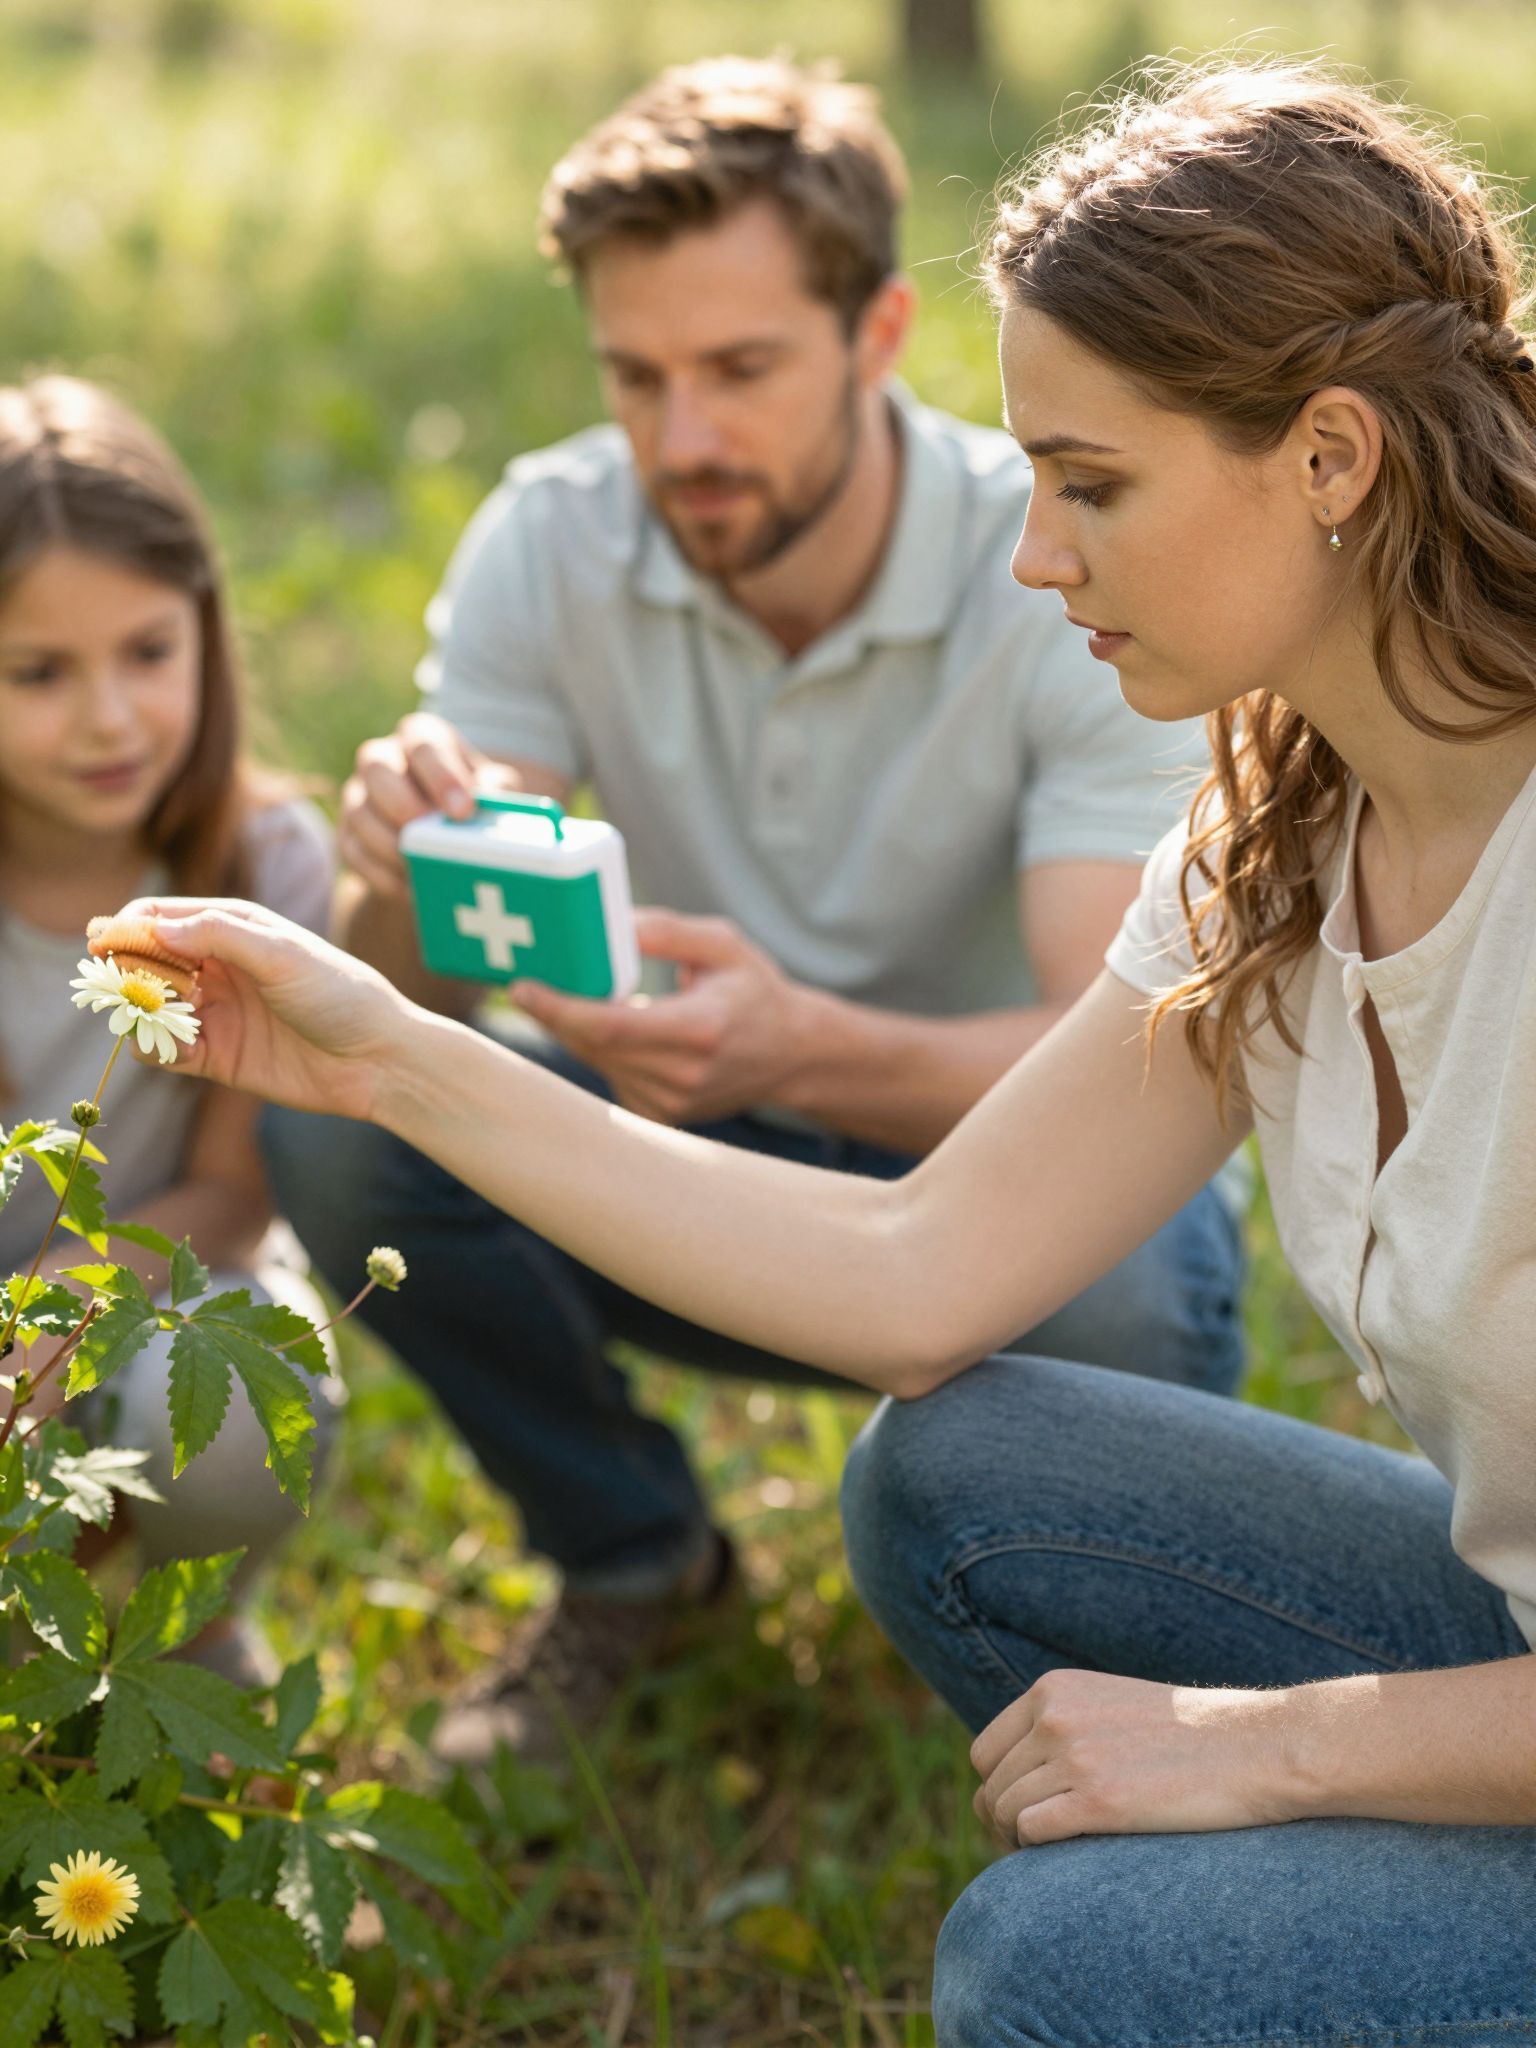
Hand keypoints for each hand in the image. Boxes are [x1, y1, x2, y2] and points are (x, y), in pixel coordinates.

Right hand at [122, 897, 415, 1120]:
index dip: (126, 926)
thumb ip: (218, 936)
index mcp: (233, 928)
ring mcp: (216, 1011)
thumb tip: (154, 927)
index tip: (102, 943)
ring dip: (137, 1012)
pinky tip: (177, 1050)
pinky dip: (157, 1049)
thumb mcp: (281, 955)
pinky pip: (167, 1051)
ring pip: (150, 1007)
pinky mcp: (218, 1057)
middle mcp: (217, 966)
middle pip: (146, 963)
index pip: (161, 917)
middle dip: (123, 973)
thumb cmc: (340, 994)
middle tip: (117, 988)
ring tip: (151, 1019)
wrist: (379, 1059)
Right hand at [338, 711, 521, 897]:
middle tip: (433, 838)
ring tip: (426, 869)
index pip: (423, 745)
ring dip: (393, 845)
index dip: (442, 776)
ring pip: (361, 813)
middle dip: (406, 805)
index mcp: (421, 736)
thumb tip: (492, 802)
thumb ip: (495, 789)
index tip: (463, 810)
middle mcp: (382, 757)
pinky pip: (353, 852)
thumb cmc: (471, 801)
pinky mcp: (347, 834)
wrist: (440, 836)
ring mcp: (358, 794)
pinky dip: (382, 874)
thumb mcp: (492, 789)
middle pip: (377, 768)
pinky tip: (410, 889)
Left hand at [511, 909, 811, 1124]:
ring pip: (596, 1061)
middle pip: (592, 1044)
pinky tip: (626, 1031)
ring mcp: (670, 1104)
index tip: (521, 987)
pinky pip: (609, 1076)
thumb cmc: (754, 992)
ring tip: (584, 996)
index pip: (610, 1026)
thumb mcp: (723, 944)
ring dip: (579, 1029)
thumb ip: (668, 932)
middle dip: (556, 1011)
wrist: (791, 1056)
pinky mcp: (659, 1118)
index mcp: (700, 1030)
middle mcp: (683, 1076)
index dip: (559, 1008)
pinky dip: (603, 1050)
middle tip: (529, 979)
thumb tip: (612, 925)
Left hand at [971, 1667, 1299, 1847]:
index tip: (1022, 1820)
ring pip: (1005, 1814)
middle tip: (1036, 1852)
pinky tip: (1072, 1857)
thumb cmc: (1193, 1736)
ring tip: (1056, 1859)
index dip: (998, 1793)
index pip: (985, 1752)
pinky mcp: (1098, 1800)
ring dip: (1021, 1845)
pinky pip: (1031, 1834)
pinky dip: (1040, 1855)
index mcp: (1053, 1690)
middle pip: (990, 1788)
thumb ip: (1066, 1726)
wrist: (1258, 1746)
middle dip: (1004, 1825)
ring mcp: (1074, 1756)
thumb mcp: (1113, 1706)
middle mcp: (1054, 1717)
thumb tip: (1025, 1775)